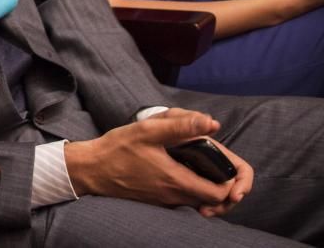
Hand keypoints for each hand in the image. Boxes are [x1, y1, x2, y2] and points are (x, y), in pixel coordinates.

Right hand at [65, 108, 252, 215]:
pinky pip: (185, 198)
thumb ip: (181, 126)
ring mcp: (166, 200)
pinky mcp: (158, 200)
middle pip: (215, 200)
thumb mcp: (147, 130)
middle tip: (219, 161)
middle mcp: (175, 196)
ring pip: (200, 200)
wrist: (91, 170)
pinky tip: (184, 167)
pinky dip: (193, 187)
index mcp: (177, 181)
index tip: (227, 163)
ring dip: (209, 185)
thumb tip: (212, 123)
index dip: (232, 181)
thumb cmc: (117, 149)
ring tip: (204, 162)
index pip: (221, 193)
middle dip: (225, 184)